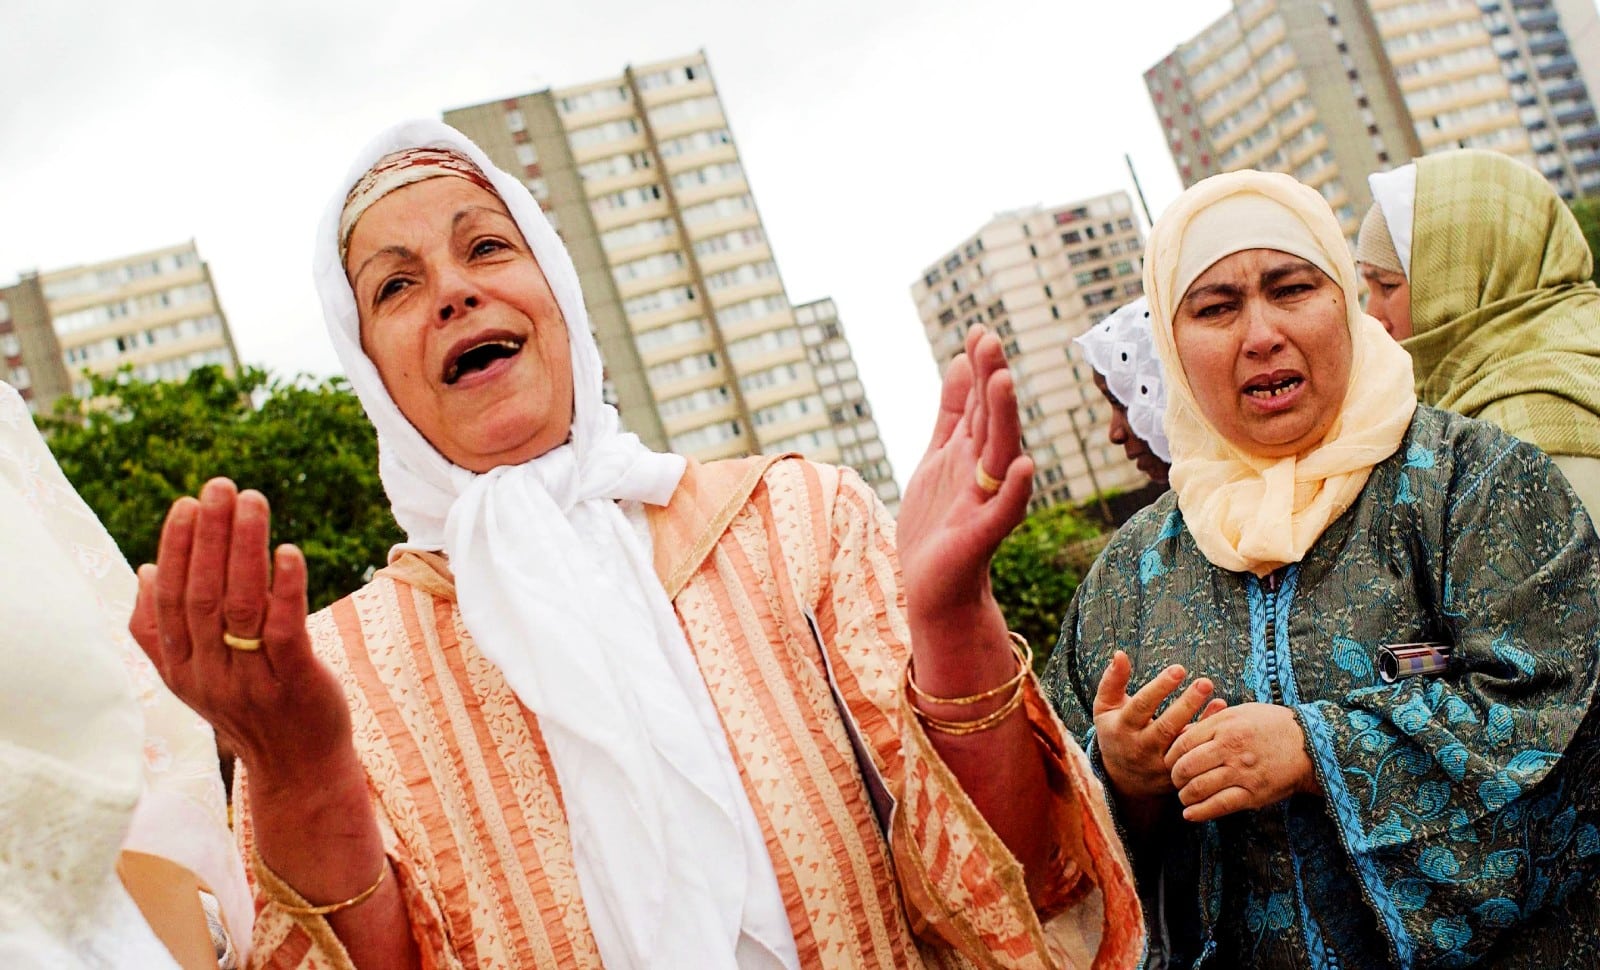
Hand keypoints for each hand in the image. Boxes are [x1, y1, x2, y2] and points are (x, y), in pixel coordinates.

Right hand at [129, 478, 354, 791]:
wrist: (300, 769)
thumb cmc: (253, 709)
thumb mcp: (196, 677)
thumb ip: (162, 633)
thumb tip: (144, 570)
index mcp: (180, 668)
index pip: (169, 600)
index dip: (176, 549)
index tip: (187, 504)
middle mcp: (209, 674)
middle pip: (202, 595)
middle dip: (208, 536)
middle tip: (219, 487)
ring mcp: (251, 679)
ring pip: (240, 605)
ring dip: (244, 547)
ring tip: (252, 501)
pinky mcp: (295, 681)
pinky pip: (284, 629)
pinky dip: (284, 587)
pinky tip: (288, 550)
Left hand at [897, 326, 1034, 690]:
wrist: (934, 588)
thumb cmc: (937, 524)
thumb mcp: (938, 458)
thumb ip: (952, 414)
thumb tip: (961, 360)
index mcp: (968, 453)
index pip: (976, 404)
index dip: (976, 370)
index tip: (977, 330)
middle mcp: (982, 472)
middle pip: (989, 421)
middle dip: (990, 381)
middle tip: (990, 339)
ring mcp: (984, 502)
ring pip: (999, 455)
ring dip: (1004, 420)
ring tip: (1004, 382)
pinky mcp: (983, 536)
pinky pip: (1004, 511)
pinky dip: (1015, 490)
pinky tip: (1024, 467)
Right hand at [1094, 651, 1219, 801]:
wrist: (1122, 780)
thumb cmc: (1116, 731)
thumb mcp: (1105, 708)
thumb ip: (1112, 681)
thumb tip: (1120, 653)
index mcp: (1123, 728)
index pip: (1141, 706)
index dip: (1159, 688)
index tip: (1178, 669)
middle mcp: (1141, 747)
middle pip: (1166, 727)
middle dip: (1186, 704)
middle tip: (1205, 682)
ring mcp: (1160, 763)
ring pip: (1184, 743)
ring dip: (1202, 720)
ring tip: (1217, 697)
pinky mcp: (1177, 773)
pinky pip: (1196, 752)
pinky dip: (1208, 732)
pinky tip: (1220, 709)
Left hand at [1165, 703, 1318, 821]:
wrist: (1310, 744)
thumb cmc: (1271, 725)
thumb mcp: (1239, 713)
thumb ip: (1210, 724)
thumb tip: (1180, 736)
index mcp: (1225, 726)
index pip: (1183, 743)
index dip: (1171, 755)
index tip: (1169, 762)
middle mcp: (1231, 749)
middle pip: (1186, 767)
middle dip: (1175, 777)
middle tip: (1176, 780)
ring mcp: (1242, 773)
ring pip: (1199, 788)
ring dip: (1185, 796)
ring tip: (1184, 796)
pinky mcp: (1254, 794)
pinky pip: (1219, 806)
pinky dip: (1200, 813)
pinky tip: (1189, 815)